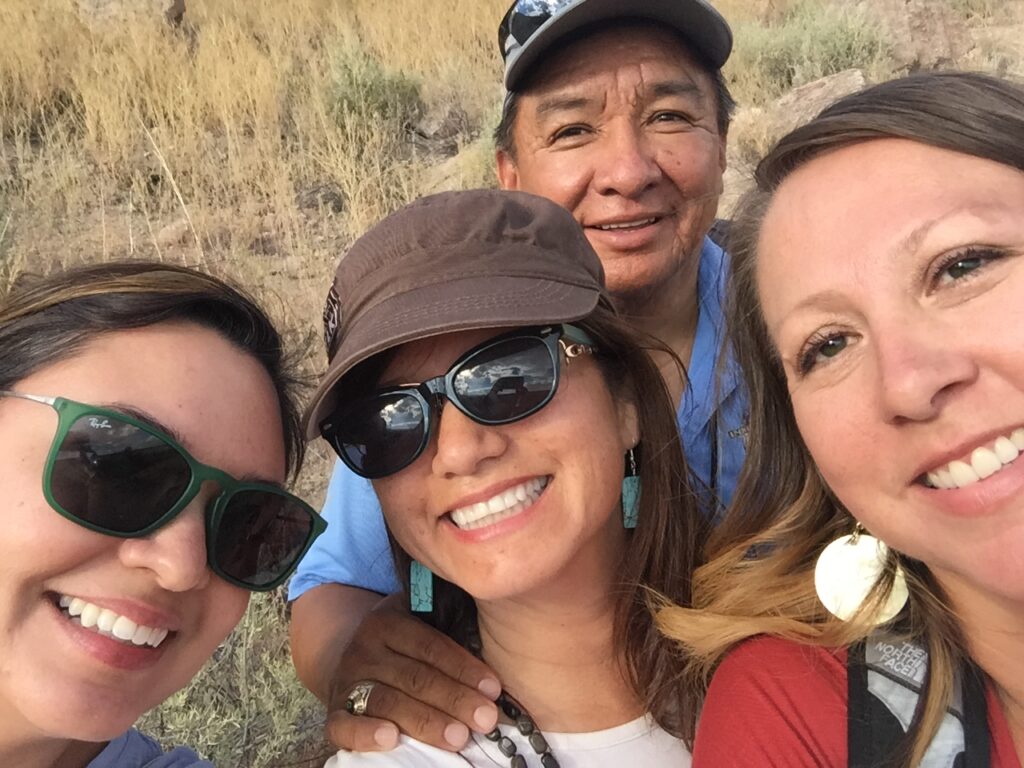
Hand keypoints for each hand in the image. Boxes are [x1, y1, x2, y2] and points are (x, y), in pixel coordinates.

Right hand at [325, 594, 500, 751]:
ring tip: (457, 737)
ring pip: (388, 701)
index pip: (431, 645)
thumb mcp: (418, 623)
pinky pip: (345, 724)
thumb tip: (498, 655)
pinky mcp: (334, 712)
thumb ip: (448, 630)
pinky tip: (390, 738)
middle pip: (415, 676)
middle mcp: (365, 647)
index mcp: (390, 621)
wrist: (349, 656)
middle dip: (454, 699)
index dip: (464, 668)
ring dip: (425, 721)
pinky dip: (365, 733)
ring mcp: (347, 680)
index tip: (494, 689)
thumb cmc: (403, 646)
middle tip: (486, 719)